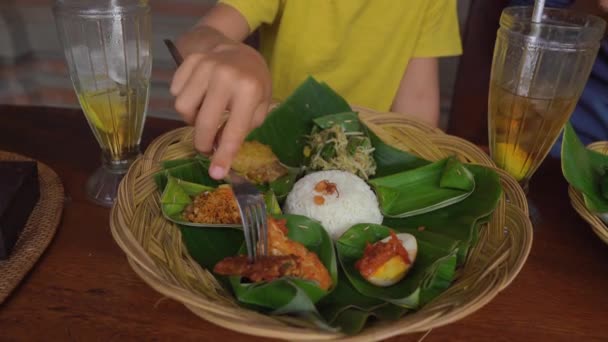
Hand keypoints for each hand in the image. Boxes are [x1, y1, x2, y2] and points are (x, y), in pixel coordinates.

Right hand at [170, 28, 271, 179]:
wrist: (240, 50)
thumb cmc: (254, 82)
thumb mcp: (260, 106)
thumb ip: (243, 128)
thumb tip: (220, 153)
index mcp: (249, 90)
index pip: (233, 131)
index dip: (223, 155)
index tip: (216, 174)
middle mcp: (225, 76)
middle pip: (203, 123)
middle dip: (203, 142)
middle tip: (206, 147)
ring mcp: (205, 66)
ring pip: (183, 108)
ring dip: (192, 119)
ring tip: (204, 115)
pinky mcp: (190, 61)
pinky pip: (175, 91)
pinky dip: (185, 101)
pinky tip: (199, 98)